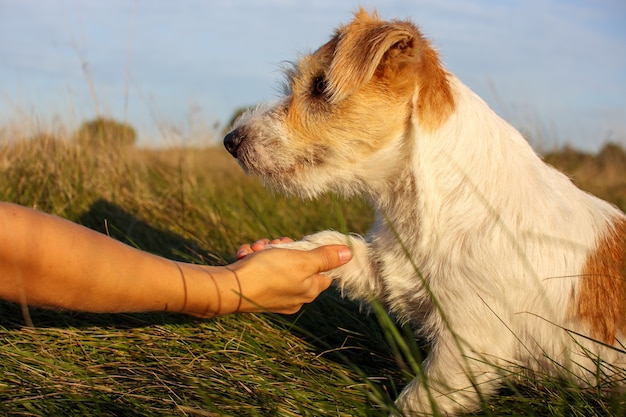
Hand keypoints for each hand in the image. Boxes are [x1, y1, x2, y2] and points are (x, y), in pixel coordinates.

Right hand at [229, 241, 352, 313]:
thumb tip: (350, 253)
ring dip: (266, 250)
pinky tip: (245, 256)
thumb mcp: (301, 260)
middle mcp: (294, 296)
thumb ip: (326, 257)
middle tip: (275, 244)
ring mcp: (274, 295)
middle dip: (285, 248)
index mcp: (308, 290)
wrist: (228, 288)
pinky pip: (260, 269)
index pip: (324, 271)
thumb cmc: (267, 273)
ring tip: (256, 249)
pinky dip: (253, 258)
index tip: (302, 244)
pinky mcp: (256, 290)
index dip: (314, 253)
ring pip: (276, 262)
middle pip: (298, 263)